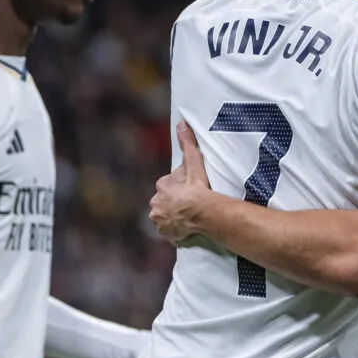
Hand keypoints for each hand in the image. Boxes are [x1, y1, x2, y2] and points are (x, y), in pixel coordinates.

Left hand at [148, 121, 211, 243]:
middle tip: (190, 204)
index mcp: (162, 187)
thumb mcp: (194, 163)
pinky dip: (175, 230)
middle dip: (174, 203)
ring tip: (188, 217)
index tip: (190, 190)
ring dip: (173, 217)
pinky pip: (169, 231)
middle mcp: (156, 203)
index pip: (168, 186)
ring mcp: (160, 220)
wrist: (202, 212)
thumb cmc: (197, 187)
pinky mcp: (166, 233)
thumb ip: (187, 144)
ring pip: (165, 217)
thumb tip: (181, 124)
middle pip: (165, 202)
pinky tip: (186, 228)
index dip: (179, 188)